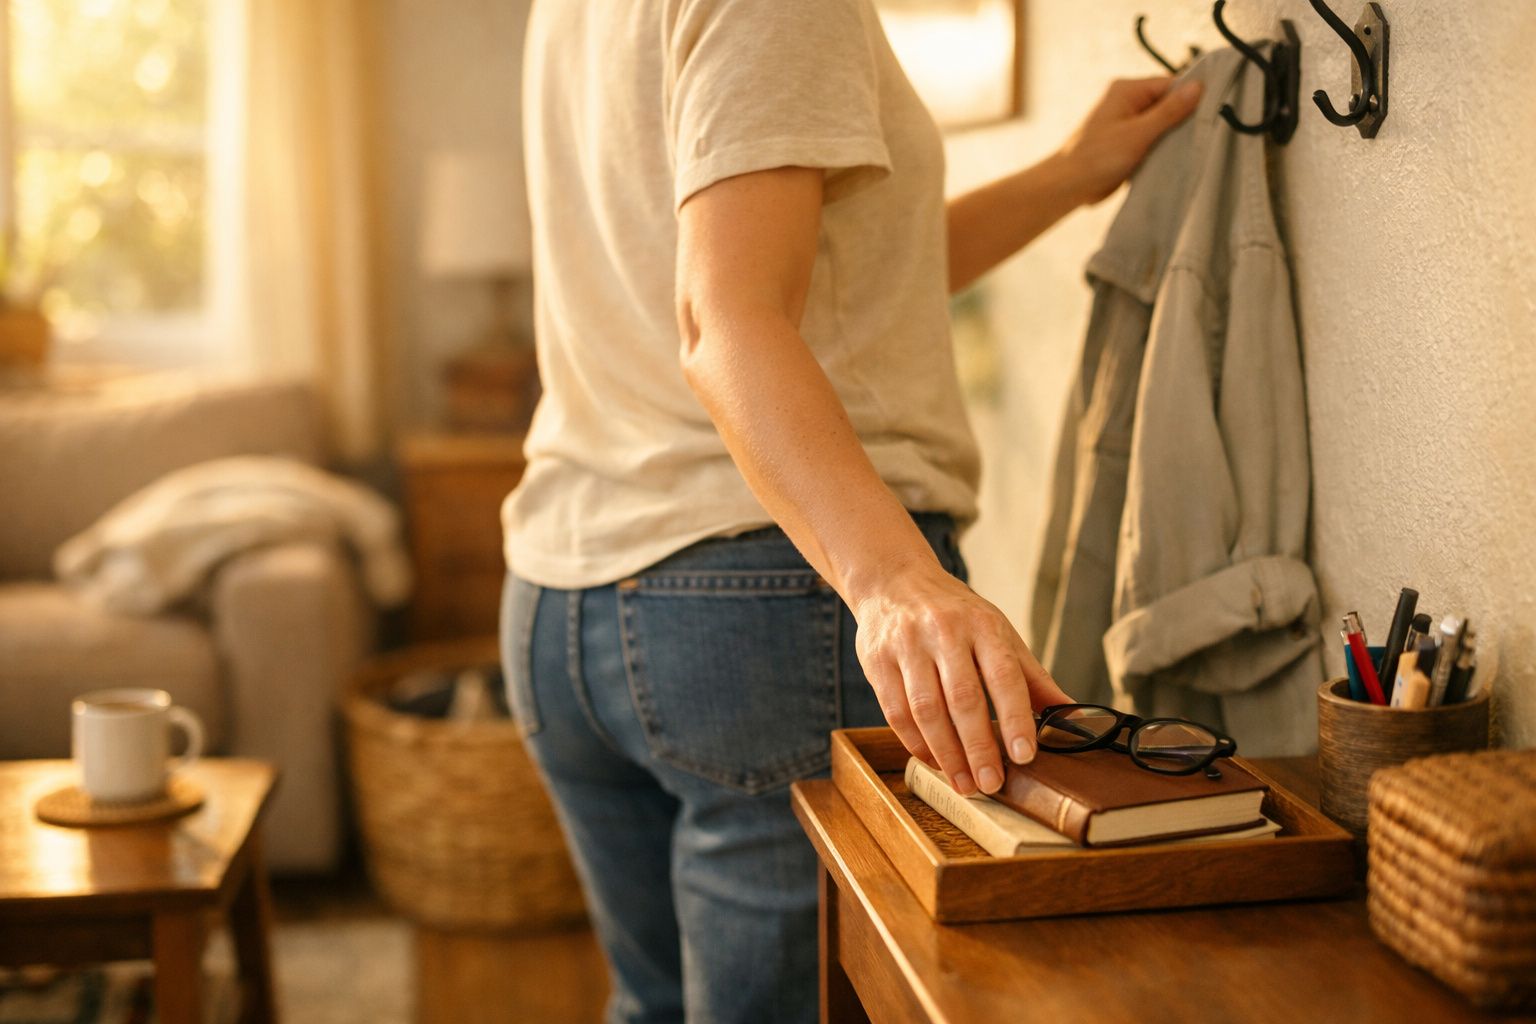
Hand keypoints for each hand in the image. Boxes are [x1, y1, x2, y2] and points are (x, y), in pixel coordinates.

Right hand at [853, 562, 1073, 795]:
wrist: (895, 582)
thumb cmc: (956, 615)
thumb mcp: (998, 633)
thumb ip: (1031, 677)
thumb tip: (1072, 716)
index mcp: (983, 625)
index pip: (1003, 675)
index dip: (1015, 717)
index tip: (1025, 755)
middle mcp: (944, 632)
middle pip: (962, 697)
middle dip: (978, 747)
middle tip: (991, 783)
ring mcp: (906, 646)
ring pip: (925, 709)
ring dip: (946, 754)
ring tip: (964, 783)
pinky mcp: (877, 661)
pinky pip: (896, 711)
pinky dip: (916, 743)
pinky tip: (934, 761)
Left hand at [1057, 77, 1202, 204]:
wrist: (1068, 186)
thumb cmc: (1096, 158)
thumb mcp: (1138, 133)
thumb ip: (1169, 111)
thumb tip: (1198, 87)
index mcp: (1127, 90)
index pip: (1171, 85)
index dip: (1191, 99)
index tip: (1210, 114)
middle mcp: (1127, 101)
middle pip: (1168, 104)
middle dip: (1182, 120)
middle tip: (1200, 136)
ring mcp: (1127, 122)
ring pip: (1162, 124)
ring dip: (1172, 137)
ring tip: (1186, 149)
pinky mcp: (1127, 141)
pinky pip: (1153, 139)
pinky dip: (1162, 148)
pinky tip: (1172, 157)